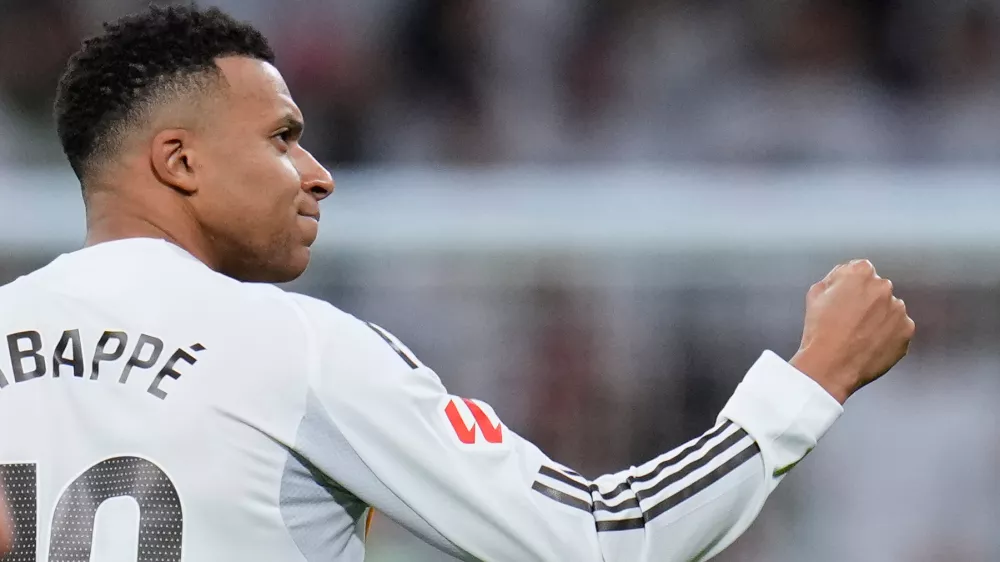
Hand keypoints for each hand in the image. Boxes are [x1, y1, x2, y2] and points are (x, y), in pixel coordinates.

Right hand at [790, 259, 914, 403]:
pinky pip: (898, 329)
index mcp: (861, 272)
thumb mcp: (815, 294)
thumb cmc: (819, 331)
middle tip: (850, 320)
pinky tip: (869, 344)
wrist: (830, 366)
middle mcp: (884, 287)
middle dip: (867, 301)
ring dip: (879, 318)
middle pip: (877, 289)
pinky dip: (887, 335)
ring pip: (889, 309)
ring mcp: (898, 309)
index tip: (843, 300)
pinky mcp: (906, 331)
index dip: (849, 286)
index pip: (860, 270)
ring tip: (859, 335)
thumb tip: (844, 278)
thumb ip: (835, 279)